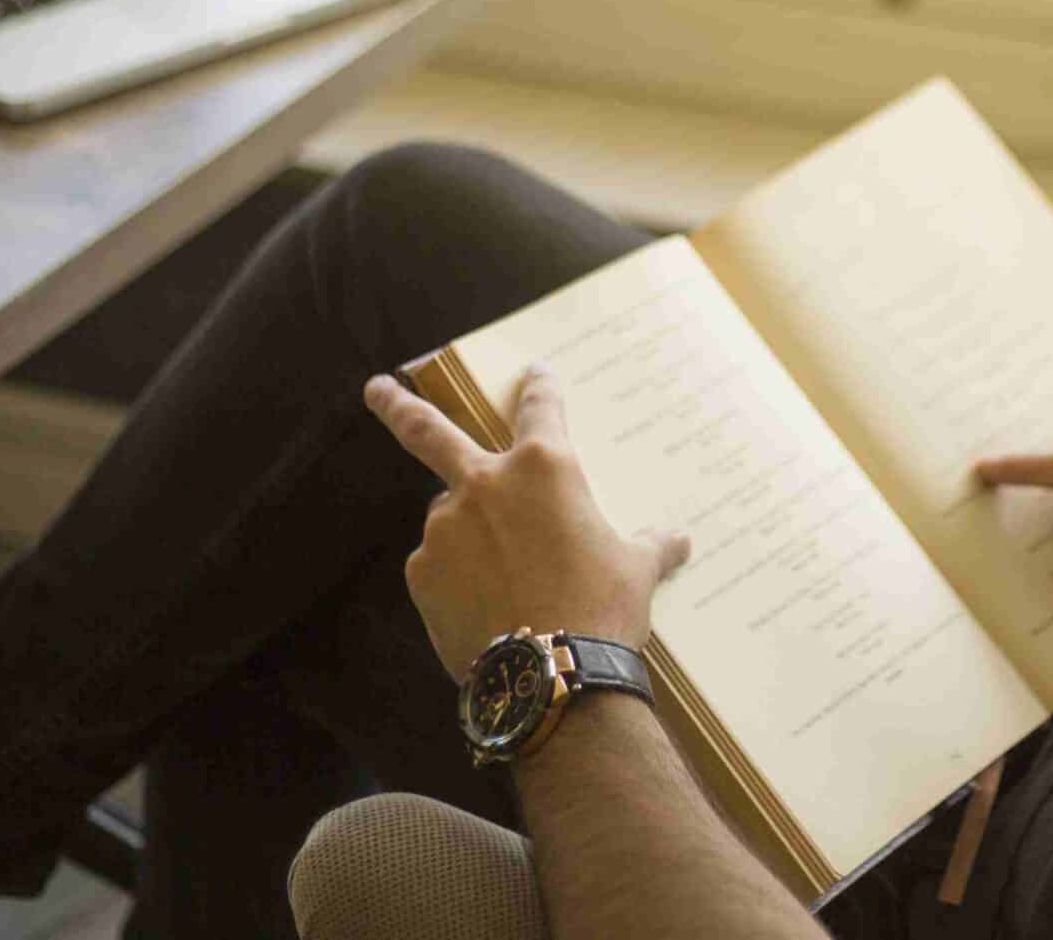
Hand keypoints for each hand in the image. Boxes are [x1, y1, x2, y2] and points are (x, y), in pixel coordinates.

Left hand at [364, 371, 689, 678]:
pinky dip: (456, 577)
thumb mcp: (638, 569)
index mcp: (545, 467)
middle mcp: (486, 484)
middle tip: (373, 389)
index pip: (540, 408)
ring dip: (465, 533)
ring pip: (449, 517)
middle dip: (396, 406)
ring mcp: (446, 528)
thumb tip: (679, 540)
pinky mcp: (422, 573)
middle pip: (427, 430)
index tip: (534, 373)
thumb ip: (652, 544)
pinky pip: (438, 566)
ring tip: (501, 579)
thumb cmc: (602, 611)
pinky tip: (483, 605)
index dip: (539, 387)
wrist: (552, 678)